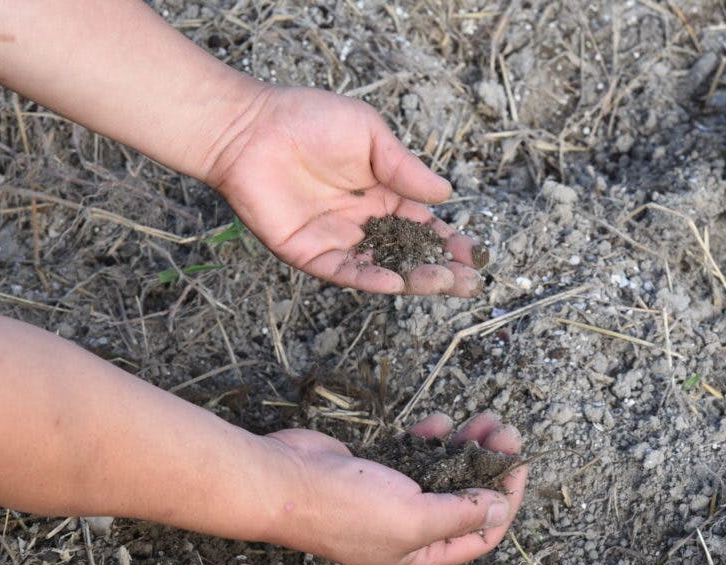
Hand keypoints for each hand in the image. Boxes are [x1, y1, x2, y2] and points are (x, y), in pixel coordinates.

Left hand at [205, 86, 484, 296]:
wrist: (251, 129)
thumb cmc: (308, 120)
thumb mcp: (369, 134)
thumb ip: (404, 168)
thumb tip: (444, 195)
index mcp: (381, 193)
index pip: (423, 225)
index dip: (449, 241)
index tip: (474, 255)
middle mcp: (362, 222)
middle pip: (408, 254)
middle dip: (441, 269)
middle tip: (470, 281)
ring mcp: (336, 240)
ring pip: (381, 268)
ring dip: (413, 279)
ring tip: (444, 283)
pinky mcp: (308, 253)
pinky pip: (343, 271)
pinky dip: (369, 279)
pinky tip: (396, 283)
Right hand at [258, 413, 526, 564]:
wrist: (283, 481)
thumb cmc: (345, 507)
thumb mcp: (415, 517)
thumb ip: (460, 515)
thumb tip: (499, 510)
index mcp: (420, 555)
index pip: (481, 533)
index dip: (506, 500)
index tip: (519, 463)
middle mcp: (408, 533)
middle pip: (465, 501)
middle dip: (490, 466)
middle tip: (505, 431)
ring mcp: (389, 503)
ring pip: (443, 475)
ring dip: (466, 448)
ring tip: (485, 420)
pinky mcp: (372, 475)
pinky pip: (414, 458)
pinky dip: (431, 440)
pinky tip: (441, 423)